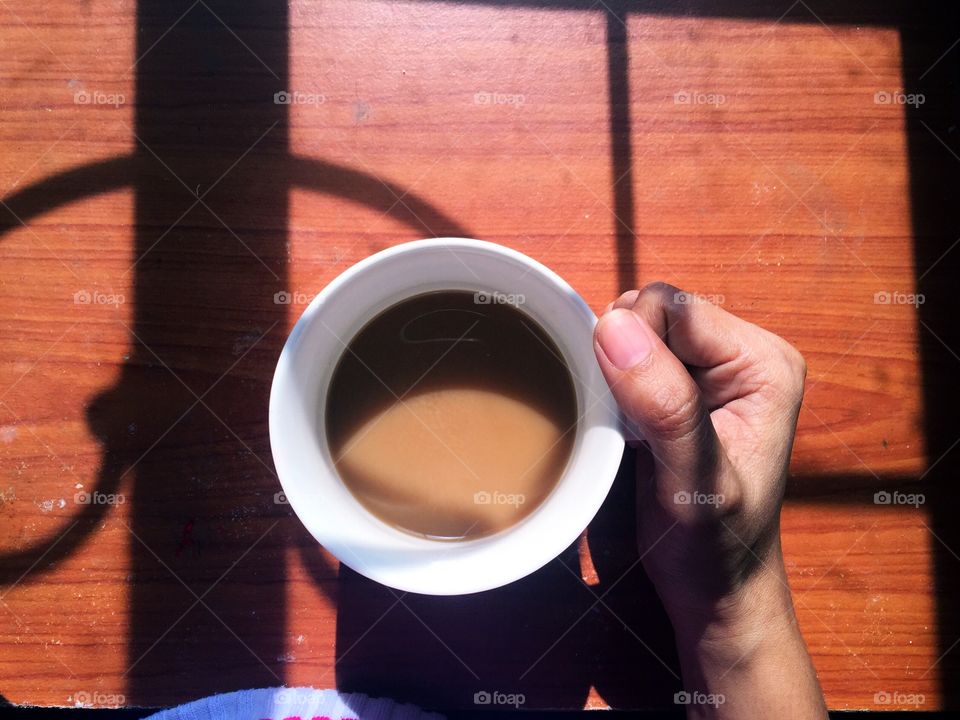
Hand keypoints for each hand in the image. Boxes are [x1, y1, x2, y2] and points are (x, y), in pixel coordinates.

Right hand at [593, 283, 825, 718]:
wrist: (715, 588)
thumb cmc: (714, 546)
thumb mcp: (694, 482)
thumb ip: (665, 405)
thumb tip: (614, 326)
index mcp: (763, 362)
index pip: (673, 308)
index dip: (632, 345)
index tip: (626, 408)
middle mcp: (743, 352)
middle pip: (654, 312)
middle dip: (625, 358)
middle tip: (630, 422)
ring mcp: (714, 368)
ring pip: (638, 330)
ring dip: (616, 370)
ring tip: (629, 426)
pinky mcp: (685, 385)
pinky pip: (632, 355)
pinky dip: (614, 381)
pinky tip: (625, 423)